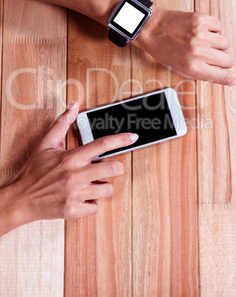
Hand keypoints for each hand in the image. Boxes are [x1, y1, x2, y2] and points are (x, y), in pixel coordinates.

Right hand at [0, 102, 137, 234]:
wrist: (21, 198)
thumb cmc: (34, 170)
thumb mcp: (47, 143)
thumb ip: (63, 123)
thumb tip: (74, 105)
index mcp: (71, 157)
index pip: (102, 144)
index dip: (121, 139)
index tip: (133, 137)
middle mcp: (75, 175)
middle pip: (113, 169)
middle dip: (115, 167)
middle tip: (107, 168)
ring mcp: (75, 194)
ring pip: (107, 189)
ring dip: (103, 186)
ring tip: (90, 183)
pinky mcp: (73, 211)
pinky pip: (95, 207)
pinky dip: (91, 202)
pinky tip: (82, 197)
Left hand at [135, 6, 235, 85]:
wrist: (150, 28)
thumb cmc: (163, 49)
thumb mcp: (180, 68)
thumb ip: (201, 72)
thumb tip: (221, 73)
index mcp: (192, 67)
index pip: (221, 76)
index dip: (235, 79)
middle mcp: (198, 52)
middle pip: (228, 59)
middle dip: (223, 59)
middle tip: (213, 56)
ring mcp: (200, 35)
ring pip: (226, 43)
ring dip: (218, 44)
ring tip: (204, 41)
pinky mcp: (201, 19)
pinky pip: (219, 26)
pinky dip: (214, 29)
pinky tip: (202, 31)